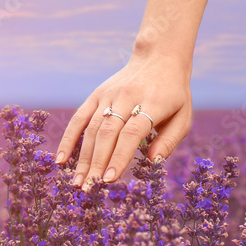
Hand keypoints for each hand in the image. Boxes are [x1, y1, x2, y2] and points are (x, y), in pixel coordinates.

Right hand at [55, 55, 191, 190]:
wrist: (159, 57)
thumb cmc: (174, 94)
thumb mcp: (183, 116)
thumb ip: (170, 141)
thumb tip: (152, 162)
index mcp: (152, 104)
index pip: (132, 133)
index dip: (119, 156)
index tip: (110, 179)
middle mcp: (127, 98)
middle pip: (108, 133)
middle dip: (97, 163)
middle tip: (90, 188)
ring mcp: (108, 95)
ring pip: (91, 129)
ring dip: (82, 157)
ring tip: (78, 182)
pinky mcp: (96, 95)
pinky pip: (79, 118)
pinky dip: (69, 139)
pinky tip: (62, 160)